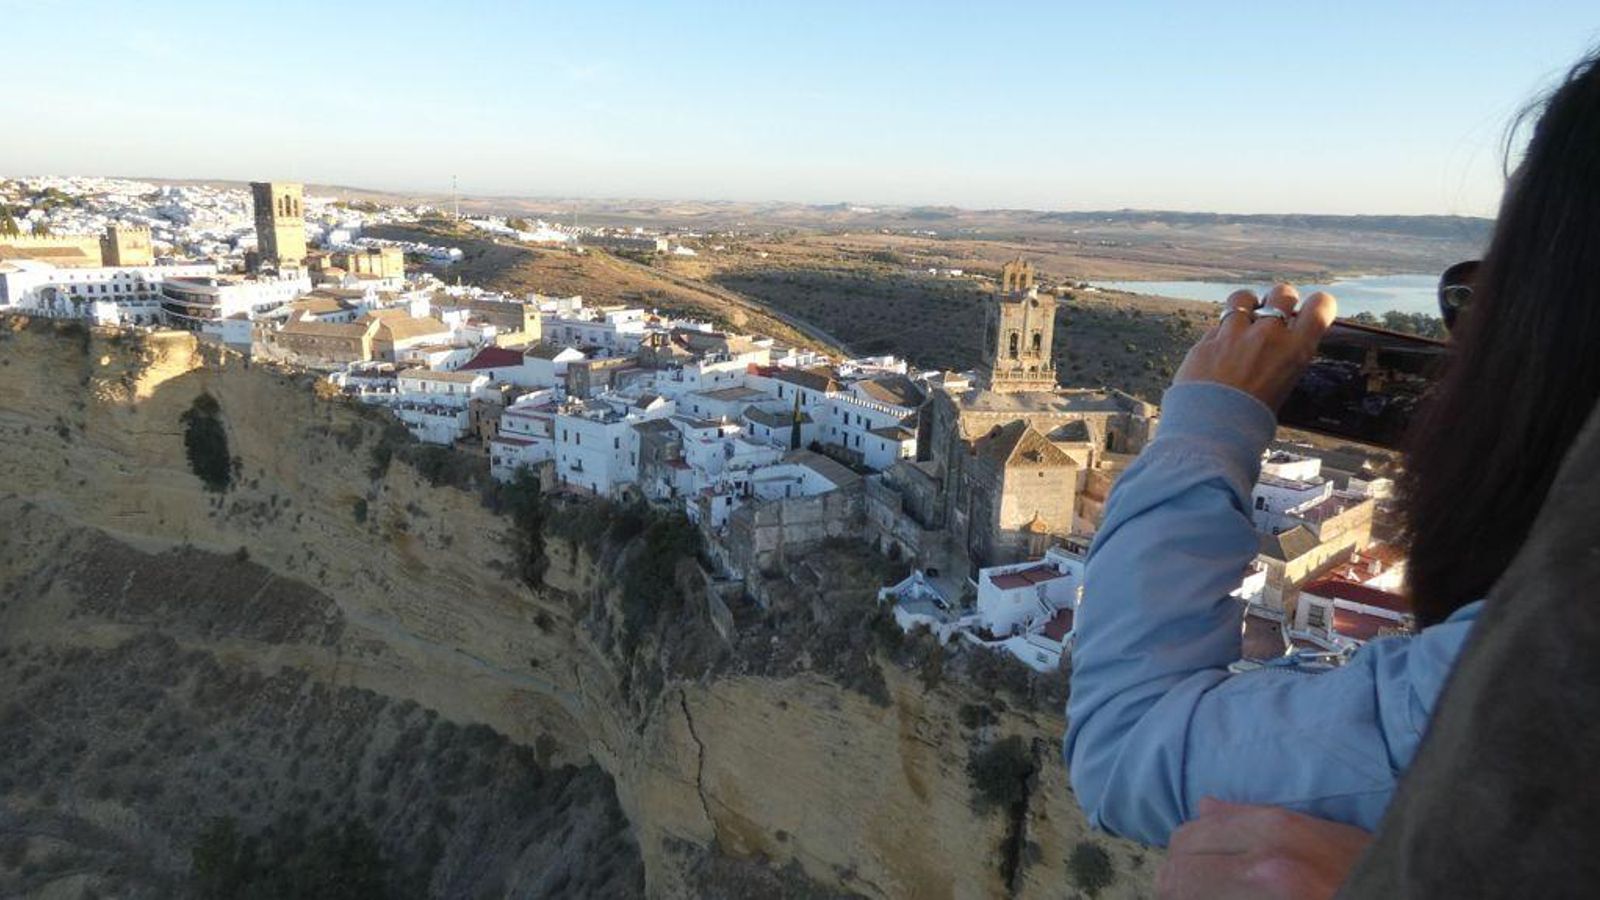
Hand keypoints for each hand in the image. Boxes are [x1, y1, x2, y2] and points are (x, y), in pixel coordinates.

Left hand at [1156, 798, 1372, 899]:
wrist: (1404, 891)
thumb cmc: (1366, 871)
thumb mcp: (1321, 836)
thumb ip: (1253, 819)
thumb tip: (1204, 806)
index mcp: (1277, 830)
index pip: (1191, 836)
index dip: (1186, 854)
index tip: (1197, 869)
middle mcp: (1264, 865)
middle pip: (1178, 872)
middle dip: (1181, 883)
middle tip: (1201, 890)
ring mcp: (1263, 898)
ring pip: (1183, 894)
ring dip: (1190, 897)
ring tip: (1215, 896)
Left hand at [1174, 284, 1336, 409]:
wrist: (1209, 431)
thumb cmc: (1251, 420)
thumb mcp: (1284, 389)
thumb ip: (1283, 361)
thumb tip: (1280, 349)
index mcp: (1295, 350)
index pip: (1320, 306)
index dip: (1319, 304)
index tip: (1314, 308)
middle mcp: (1267, 335)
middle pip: (1282, 293)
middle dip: (1281, 300)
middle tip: (1276, 313)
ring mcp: (1233, 334)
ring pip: (1243, 297)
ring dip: (1246, 304)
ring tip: (1243, 318)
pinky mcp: (1205, 341)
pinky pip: (1216, 327)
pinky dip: (1219, 335)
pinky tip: (1218, 351)